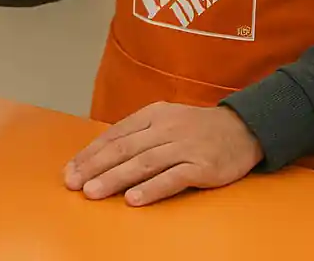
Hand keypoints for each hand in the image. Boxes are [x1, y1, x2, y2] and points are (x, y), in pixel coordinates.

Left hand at [64, 102, 263, 206]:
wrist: (243, 128)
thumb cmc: (196, 127)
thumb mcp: (165, 119)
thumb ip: (139, 133)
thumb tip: (104, 152)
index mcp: (151, 115)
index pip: (114, 135)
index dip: (90, 153)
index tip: (70, 170)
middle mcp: (164, 128)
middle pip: (123, 149)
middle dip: (94, 167)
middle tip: (73, 183)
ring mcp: (183, 147)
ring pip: (142, 163)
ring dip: (115, 179)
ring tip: (93, 192)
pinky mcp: (202, 166)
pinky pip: (173, 179)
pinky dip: (151, 189)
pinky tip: (133, 199)